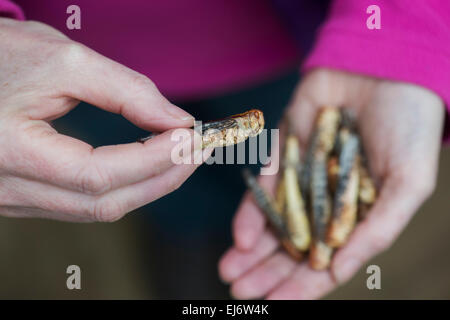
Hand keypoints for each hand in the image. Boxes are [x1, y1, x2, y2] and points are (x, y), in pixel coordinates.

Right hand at [0, 18, 207, 221]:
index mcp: (10, 152)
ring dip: (149, 184)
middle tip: (199, 149)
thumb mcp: (63, 60)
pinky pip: (85, 204)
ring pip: (98, 209)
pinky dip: (125, 186)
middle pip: (105, 203)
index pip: (98, 174)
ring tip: (182, 156)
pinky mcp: (24, 197)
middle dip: (163, 177)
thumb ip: (126, 91)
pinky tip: (147, 166)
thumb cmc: (0, 57)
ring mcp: (14, 199)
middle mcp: (8, 188)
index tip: (192, 136)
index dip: (153, 159)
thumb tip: (176, 120)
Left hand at [219, 68, 444, 298]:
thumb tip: (338, 271)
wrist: (381, 68)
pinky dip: (251, 210)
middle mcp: (327, 200)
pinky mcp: (284, 154)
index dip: (303, 285)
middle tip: (240, 293)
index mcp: (358, 215)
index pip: (327, 259)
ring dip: (250, 250)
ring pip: (272, 222)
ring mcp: (303, 178)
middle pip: (293, 246)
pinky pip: (264, 187)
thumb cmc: (407, 126)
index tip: (277, 304)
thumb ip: (377, 230)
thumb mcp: (407, 183)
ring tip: (229, 272)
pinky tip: (240, 236)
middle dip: (267, 272)